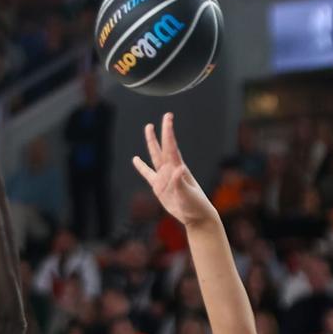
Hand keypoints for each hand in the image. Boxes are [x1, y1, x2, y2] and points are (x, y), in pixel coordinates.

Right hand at [132, 113, 216, 227]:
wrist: (196, 217)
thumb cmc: (195, 205)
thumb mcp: (188, 195)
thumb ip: (181, 182)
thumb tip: (178, 168)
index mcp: (178, 169)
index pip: (171, 147)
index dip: (168, 132)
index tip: (168, 118)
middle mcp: (171, 170)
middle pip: (164, 147)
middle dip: (163, 132)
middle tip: (166, 116)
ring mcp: (164, 178)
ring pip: (155, 157)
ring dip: (152, 143)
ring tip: (149, 129)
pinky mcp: (159, 187)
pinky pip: (148, 174)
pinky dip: (142, 167)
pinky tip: (136, 160)